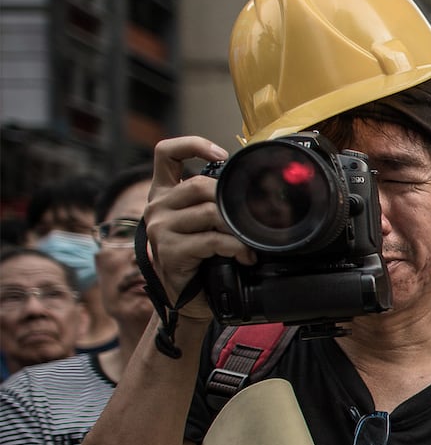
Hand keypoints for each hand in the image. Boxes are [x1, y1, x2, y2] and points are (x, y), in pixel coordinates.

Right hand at [144, 137, 254, 315]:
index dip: (193, 145)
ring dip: (239, 228)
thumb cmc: (202, 258)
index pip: (165, 153)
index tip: (221, 155)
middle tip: (256, 216)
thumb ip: (216, 202)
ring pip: (210, 213)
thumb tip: (260, 190)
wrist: (189, 299)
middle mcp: (157, 207)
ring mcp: (160, 228)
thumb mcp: (205, 223)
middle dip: (233, 200)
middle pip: (200, 185)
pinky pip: (212, 240)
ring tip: (251, 241)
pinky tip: (245, 256)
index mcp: (164, 193)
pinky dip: (236, 248)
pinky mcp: (169, 250)